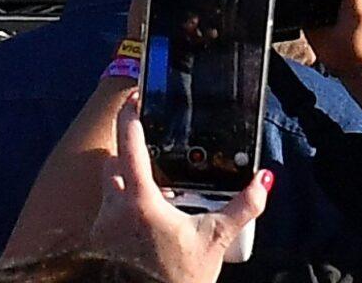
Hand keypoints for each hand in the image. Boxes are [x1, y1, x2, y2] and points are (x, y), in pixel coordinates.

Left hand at [86, 91, 270, 282]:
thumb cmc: (173, 280)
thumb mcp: (216, 240)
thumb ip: (244, 206)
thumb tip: (264, 180)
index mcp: (139, 200)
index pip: (129, 145)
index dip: (130, 117)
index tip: (135, 98)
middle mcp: (112, 211)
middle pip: (112, 166)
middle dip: (126, 154)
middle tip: (151, 150)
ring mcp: (101, 232)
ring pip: (108, 193)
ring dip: (124, 184)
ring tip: (153, 190)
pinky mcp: (97, 250)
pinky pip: (107, 219)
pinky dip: (123, 213)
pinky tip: (146, 225)